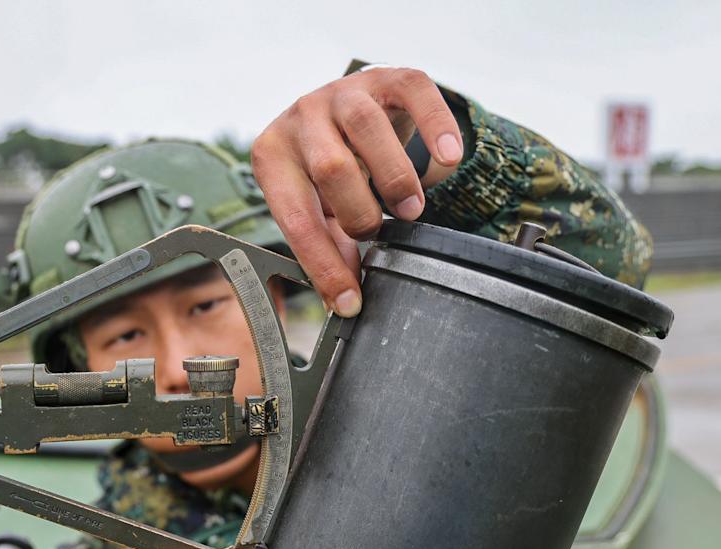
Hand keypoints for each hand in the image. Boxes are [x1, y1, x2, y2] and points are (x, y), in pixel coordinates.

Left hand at [251, 67, 463, 316]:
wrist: (346, 102)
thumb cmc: (328, 165)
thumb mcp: (318, 205)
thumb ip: (330, 245)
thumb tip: (346, 297)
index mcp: (273, 157)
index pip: (296, 217)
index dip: (325, 264)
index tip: (351, 300)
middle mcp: (301, 116)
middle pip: (330, 168)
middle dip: (361, 212)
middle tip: (383, 231)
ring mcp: (343, 91)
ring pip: (366, 129)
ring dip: (394, 178)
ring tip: (411, 208)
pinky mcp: (386, 75)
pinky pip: (415, 92)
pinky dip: (436, 127)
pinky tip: (447, 157)